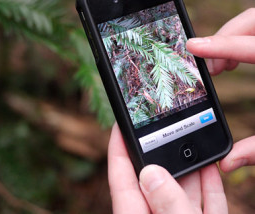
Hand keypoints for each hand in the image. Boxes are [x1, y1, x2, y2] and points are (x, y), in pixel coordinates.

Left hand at [108, 123, 227, 212]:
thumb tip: (152, 172)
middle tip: (164, 127)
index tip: (120, 124)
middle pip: (153, 178)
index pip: (121, 177)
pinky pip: (204, 202)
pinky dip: (208, 185)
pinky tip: (210, 167)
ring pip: (180, 188)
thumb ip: (167, 205)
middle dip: (160, 151)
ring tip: (190, 142)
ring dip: (188, 165)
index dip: (118, 148)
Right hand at [186, 8, 254, 171]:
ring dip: (232, 38)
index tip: (192, 46)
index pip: (251, 46)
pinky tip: (237, 61)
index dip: (219, 45)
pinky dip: (244, 40)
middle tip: (210, 69)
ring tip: (221, 66)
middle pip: (252, 21)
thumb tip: (228, 162)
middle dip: (223, 38)